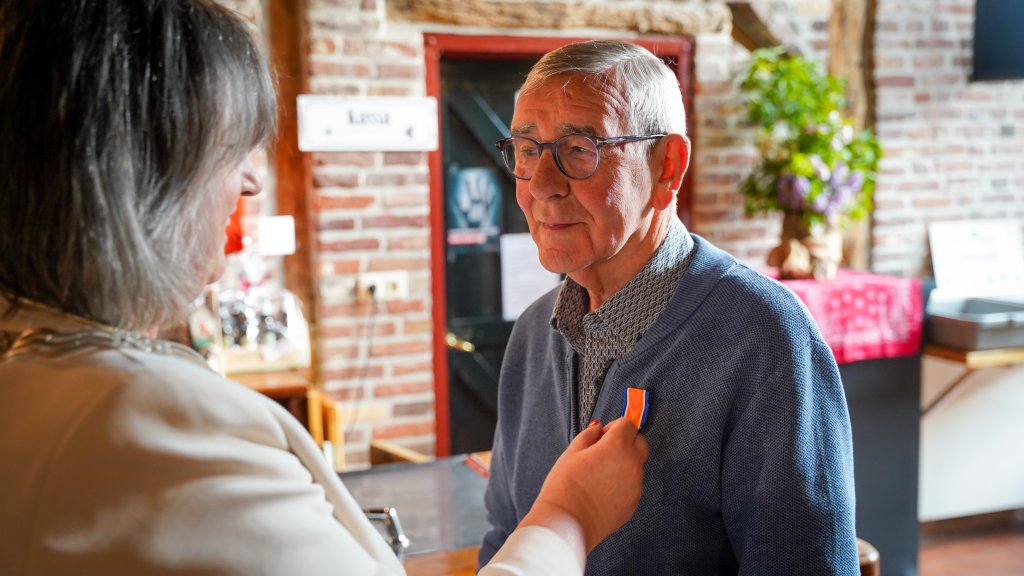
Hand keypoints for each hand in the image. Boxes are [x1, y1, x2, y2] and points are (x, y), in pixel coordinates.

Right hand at [518, 417, 648, 565]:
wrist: (568, 522)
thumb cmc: (566, 487)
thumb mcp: (572, 452)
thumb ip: (589, 435)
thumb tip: (598, 427)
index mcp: (618, 446)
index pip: (627, 424)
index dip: (614, 426)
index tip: (602, 435)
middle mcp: (632, 464)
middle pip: (640, 443)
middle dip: (626, 442)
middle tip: (604, 450)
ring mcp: (636, 485)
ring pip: (636, 465)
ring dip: (624, 463)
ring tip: (598, 474)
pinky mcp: (633, 503)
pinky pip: (632, 485)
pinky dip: (622, 482)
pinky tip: (602, 489)